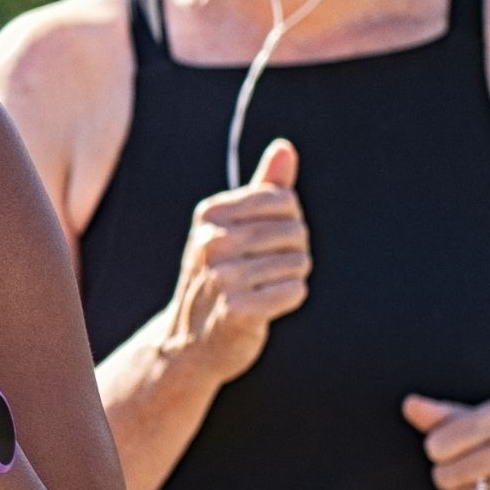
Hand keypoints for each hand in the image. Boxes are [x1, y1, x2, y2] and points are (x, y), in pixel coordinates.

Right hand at [163, 139, 309, 388]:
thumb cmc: (221, 276)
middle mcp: (210, 242)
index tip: (266, 241)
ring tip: (264, 288)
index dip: (289, 222)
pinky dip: (290, 299)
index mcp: (209, 215)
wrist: (191, 342)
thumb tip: (285, 147)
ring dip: (291, 278)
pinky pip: (294, 291)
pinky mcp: (237, 310)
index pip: (283, 200)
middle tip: (266, 270)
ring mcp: (221, 277)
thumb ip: (264, 188)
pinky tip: (267, 306)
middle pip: (294, 230)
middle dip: (293, 252)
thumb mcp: (234, 228)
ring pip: (298, 262)